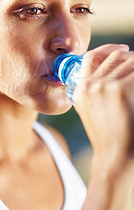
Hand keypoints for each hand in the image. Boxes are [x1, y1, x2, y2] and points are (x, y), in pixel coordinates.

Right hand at [73, 44, 133, 183]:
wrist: (116, 159)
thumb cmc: (110, 138)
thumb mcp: (93, 111)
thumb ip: (95, 89)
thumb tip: (117, 63)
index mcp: (80, 90)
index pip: (92, 57)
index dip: (109, 50)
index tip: (123, 49)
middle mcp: (89, 85)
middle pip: (116, 57)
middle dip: (132, 61)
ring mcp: (104, 85)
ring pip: (131, 61)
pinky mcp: (120, 89)